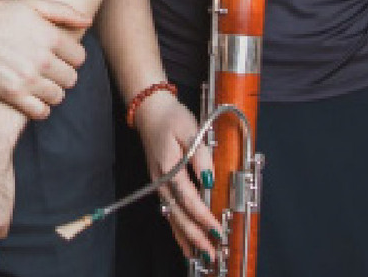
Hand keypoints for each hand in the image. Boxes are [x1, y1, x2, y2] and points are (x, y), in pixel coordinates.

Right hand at [0, 0, 87, 118]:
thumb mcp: (32, 3)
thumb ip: (63, 11)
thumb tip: (87, 20)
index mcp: (50, 37)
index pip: (79, 58)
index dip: (71, 56)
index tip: (61, 55)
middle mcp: (42, 60)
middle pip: (71, 78)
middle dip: (63, 73)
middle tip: (50, 69)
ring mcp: (27, 78)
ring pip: (58, 96)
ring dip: (53, 90)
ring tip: (41, 82)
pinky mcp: (11, 93)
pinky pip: (40, 112)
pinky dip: (41, 108)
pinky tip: (34, 97)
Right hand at [133, 90, 220, 260]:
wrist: (151, 111)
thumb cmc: (172, 119)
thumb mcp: (190, 129)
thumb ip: (200, 155)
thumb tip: (209, 180)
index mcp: (169, 168)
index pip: (188, 198)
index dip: (203, 216)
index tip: (217, 229)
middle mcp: (161, 181)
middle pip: (178, 214)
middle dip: (195, 236)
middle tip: (211, 253)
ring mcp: (159, 185)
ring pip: (172, 217)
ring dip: (186, 238)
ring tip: (200, 255)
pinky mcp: (161, 186)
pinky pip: (169, 212)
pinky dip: (177, 230)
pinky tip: (186, 242)